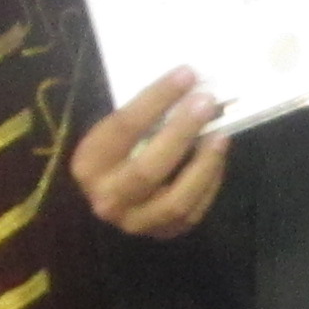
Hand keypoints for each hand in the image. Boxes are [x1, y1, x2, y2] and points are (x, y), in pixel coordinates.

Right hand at [72, 68, 229, 238]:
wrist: (111, 193)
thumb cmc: (119, 149)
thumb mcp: (117, 129)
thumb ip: (145, 113)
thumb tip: (191, 83)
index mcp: (88, 163)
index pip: (123, 128)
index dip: (157, 99)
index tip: (186, 74)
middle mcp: (106, 198)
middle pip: (147, 169)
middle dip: (181, 133)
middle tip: (206, 103)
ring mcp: (134, 222)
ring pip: (175, 201)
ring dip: (203, 165)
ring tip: (220, 135)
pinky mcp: (161, 234)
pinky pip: (192, 213)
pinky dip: (209, 183)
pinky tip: (217, 157)